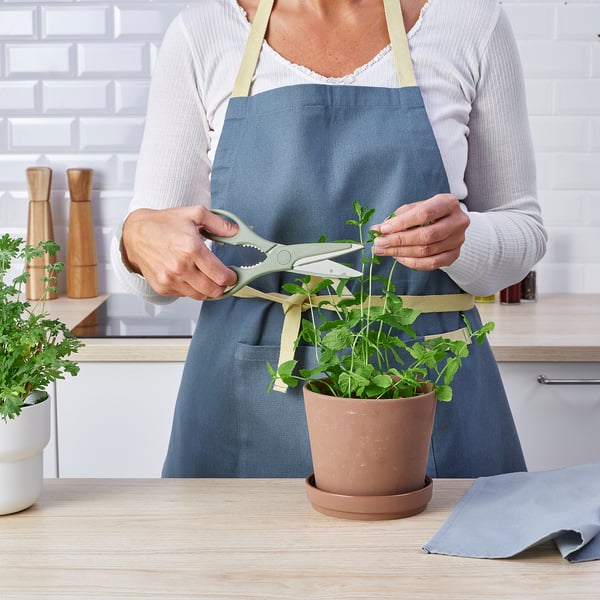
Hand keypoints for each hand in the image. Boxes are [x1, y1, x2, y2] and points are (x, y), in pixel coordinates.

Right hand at [121, 205, 238, 299]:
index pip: (220, 275)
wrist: (136, 234)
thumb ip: (218, 224)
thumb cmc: (164, 224)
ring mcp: (170, 279)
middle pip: (213, 290)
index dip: (231, 278)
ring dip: (208, 290)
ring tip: (208, 278)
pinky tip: (191, 276)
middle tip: (223, 279)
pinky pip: (185, 295)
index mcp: (191, 249)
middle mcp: (180, 267)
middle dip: (223, 286)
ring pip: (200, 296)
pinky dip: (192, 289)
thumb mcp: (194, 214)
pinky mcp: (162, 287)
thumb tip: (236, 232)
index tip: (232, 275)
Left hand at [372, 194, 468, 269]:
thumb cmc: (429, 213)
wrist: (448, 222)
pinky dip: (412, 262)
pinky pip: (432, 263)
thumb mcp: (415, 208)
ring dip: (401, 252)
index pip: (424, 214)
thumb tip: (377, 229)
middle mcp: (458, 221)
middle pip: (427, 235)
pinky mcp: (454, 255)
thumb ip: (398, 217)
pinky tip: (399, 258)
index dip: (402, 223)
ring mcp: (458, 240)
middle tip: (380, 243)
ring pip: (427, 251)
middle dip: (399, 240)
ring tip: (384, 250)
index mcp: (448, 203)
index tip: (383, 229)